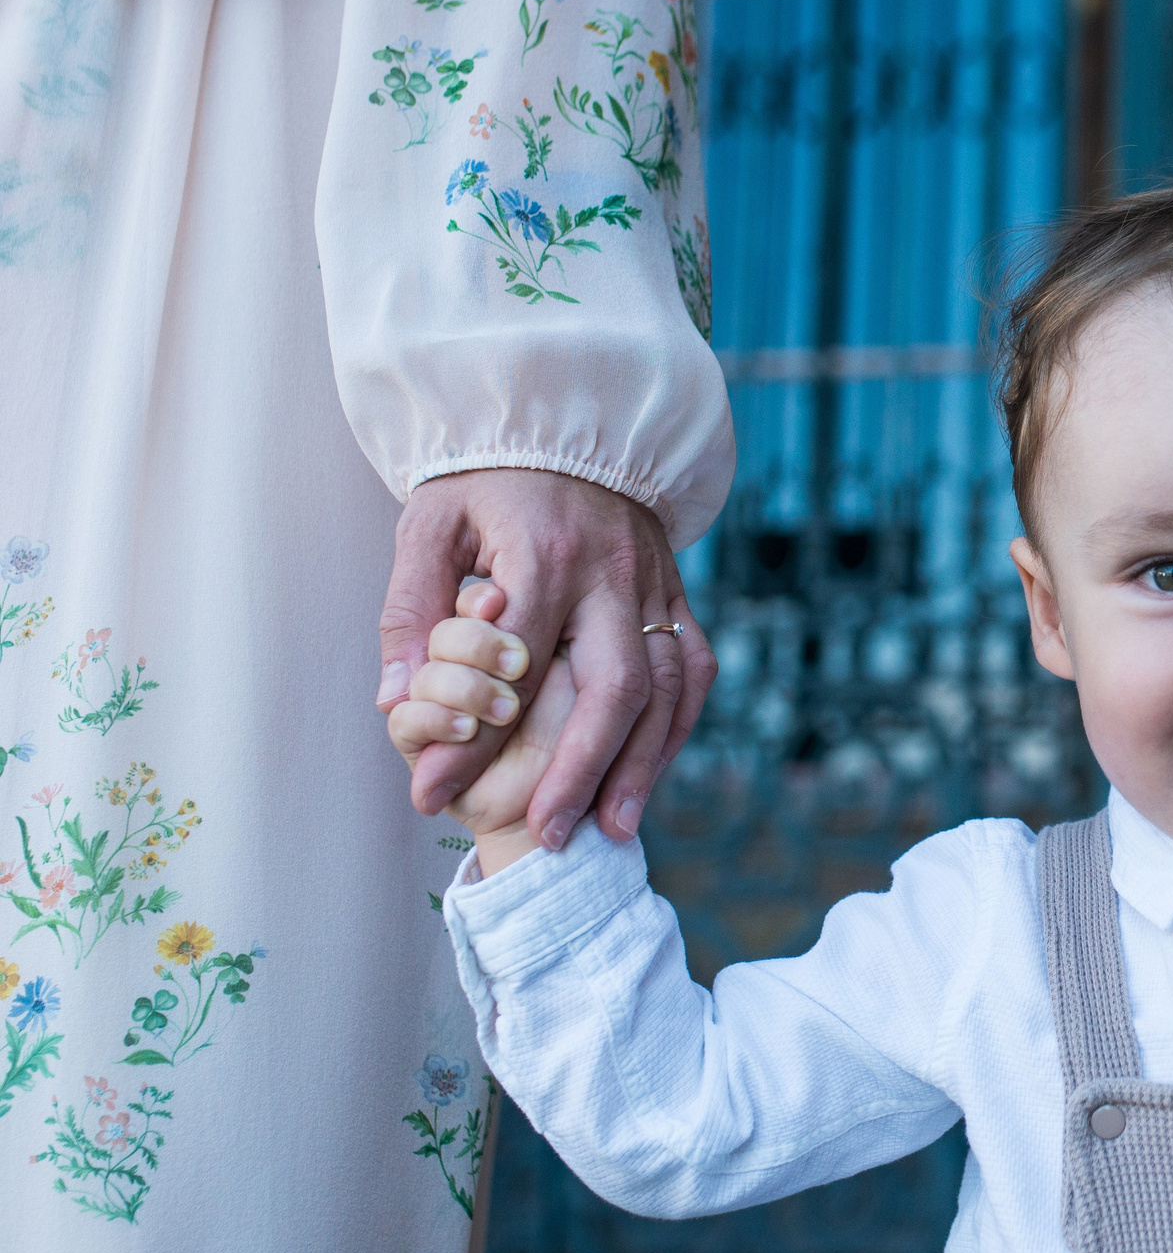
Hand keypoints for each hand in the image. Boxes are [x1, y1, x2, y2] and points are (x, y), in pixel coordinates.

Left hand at [378, 469, 715, 849]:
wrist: (566, 418)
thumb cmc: (485, 476)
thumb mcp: (428, 524)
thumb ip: (413, 611)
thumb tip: (398, 700)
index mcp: (546, 555)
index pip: (510, 669)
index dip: (470, 739)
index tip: (429, 793)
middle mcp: (613, 574)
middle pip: (613, 690)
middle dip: (580, 772)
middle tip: (546, 834)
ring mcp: (655, 583)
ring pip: (667, 689)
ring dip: (642, 765)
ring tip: (610, 828)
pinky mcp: (676, 591)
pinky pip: (694, 668)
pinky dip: (677, 726)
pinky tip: (649, 772)